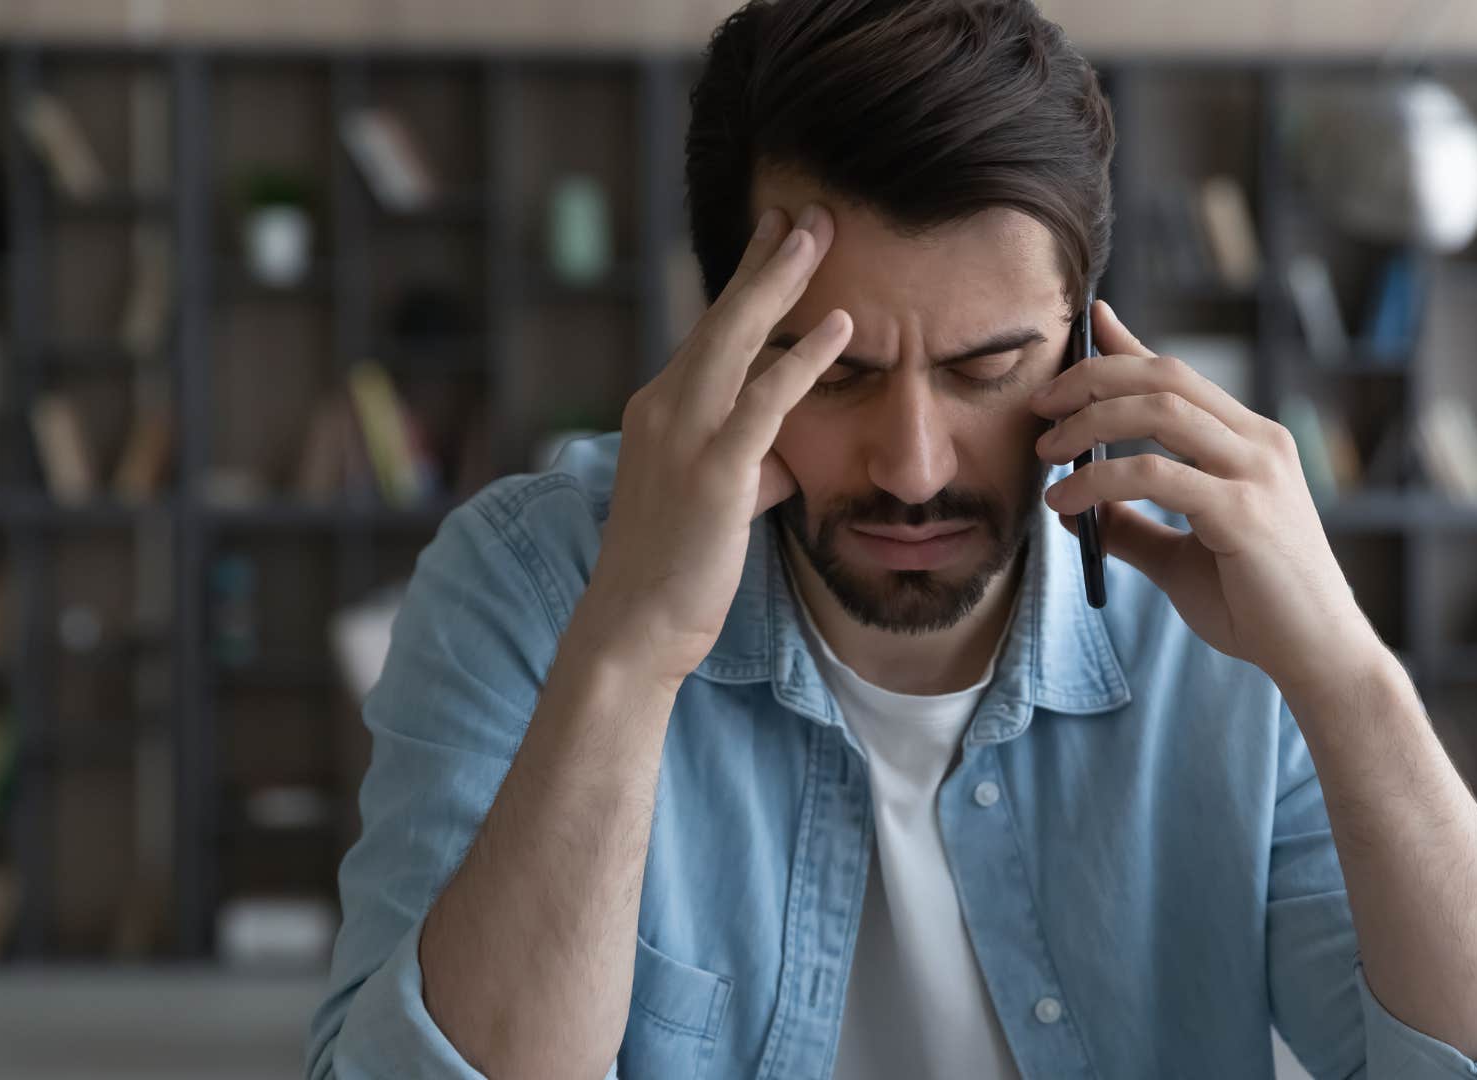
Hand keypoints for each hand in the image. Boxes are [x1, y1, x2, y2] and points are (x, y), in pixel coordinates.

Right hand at [575, 204, 851, 690]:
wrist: (633, 627)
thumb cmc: (675, 570)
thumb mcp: (717, 503)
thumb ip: (749, 466)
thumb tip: (786, 456)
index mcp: (661, 410)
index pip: (709, 330)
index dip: (746, 281)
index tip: (776, 236)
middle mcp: (664, 408)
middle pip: (721, 315)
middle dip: (765, 259)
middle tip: (805, 210)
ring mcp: (684, 436)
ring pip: (735, 338)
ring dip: (780, 282)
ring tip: (820, 234)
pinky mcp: (714, 471)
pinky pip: (764, 400)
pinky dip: (804, 358)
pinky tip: (842, 327)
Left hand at [1031, 298, 1388, 702]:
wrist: (1316, 655)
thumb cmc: (1256, 605)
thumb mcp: (1181, 557)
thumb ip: (1133, 525)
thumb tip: (1075, 507)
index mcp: (1250, 442)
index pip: (1178, 375)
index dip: (1127, 344)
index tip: (1085, 326)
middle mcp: (1258, 443)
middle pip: (1164, 376)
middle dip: (1093, 377)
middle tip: (1041, 405)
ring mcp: (1256, 473)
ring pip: (1160, 411)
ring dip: (1090, 421)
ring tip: (1047, 452)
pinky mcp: (1244, 512)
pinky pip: (1156, 475)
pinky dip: (1100, 480)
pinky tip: (1067, 502)